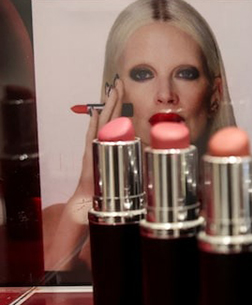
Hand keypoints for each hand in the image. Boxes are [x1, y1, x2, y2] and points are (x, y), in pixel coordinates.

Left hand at [44, 77, 123, 270]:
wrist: (80, 219)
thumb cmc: (88, 215)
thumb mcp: (94, 211)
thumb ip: (97, 206)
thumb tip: (102, 203)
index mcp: (93, 166)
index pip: (98, 138)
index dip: (106, 121)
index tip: (115, 104)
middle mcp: (93, 156)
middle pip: (102, 126)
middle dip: (111, 104)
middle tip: (118, 85)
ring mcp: (95, 155)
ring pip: (102, 127)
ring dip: (109, 108)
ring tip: (115, 90)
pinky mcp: (99, 156)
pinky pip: (101, 134)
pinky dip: (105, 121)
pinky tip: (108, 111)